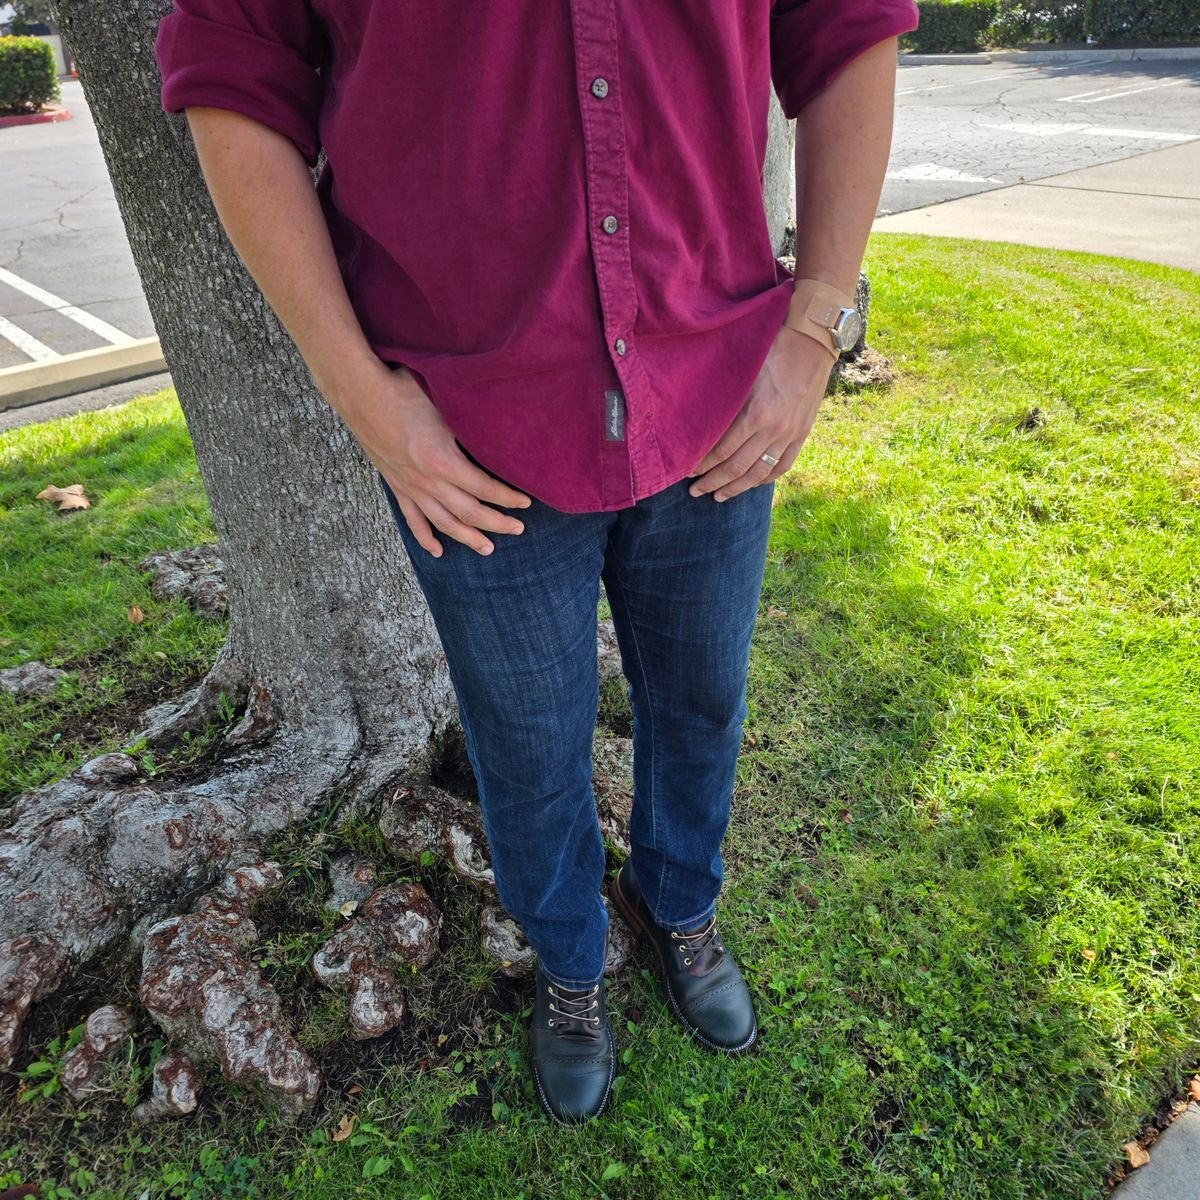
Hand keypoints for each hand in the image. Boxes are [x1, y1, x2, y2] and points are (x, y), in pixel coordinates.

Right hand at [345, 364, 531, 557]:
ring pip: (444, 523)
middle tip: (518, 530)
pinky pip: (414, 520)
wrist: (361, 394)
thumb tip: (499, 431)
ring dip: (468, 538)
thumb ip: (470, 426)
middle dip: (498, 524)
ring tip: (488, 548)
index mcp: (443, 461)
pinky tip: (438, 551)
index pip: (485, 488)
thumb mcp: (445, 406)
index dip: (508, 499)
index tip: (526, 503)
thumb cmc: (404, 392)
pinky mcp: (397, 487)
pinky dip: (426, 538)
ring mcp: (411, 487)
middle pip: (470, 513)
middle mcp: (428, 481)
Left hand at [687, 324, 836, 501]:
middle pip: (737, 467)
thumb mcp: (744, 372)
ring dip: (737, 488)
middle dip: (713, 482)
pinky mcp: (802, 434)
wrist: (812, 342)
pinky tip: (751, 484)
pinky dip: (765, 479)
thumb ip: (727, 401)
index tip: (687, 472)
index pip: (722, 450)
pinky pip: (783, 465)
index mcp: (756, 413)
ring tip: (719, 497)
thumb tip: (702, 424)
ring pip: (759, 473)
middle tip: (696, 492)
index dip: (703, 465)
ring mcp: (790, 434)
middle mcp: (774, 429)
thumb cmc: (772, 350)